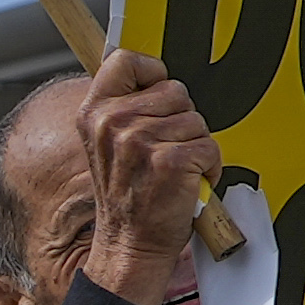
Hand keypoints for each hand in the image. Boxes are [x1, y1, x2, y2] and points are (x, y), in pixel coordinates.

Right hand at [76, 48, 221, 304]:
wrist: (131, 245)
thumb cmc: (129, 195)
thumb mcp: (109, 145)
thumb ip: (124, 108)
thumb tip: (154, 76)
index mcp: (94, 113)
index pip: (126, 59)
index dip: (151, 73)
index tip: (155, 95)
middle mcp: (113, 123)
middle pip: (175, 90)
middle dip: (180, 119)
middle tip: (163, 153)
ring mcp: (141, 142)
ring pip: (196, 119)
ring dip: (195, 145)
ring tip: (173, 172)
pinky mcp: (171, 161)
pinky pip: (210, 146)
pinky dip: (209, 166)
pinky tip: (187, 184)